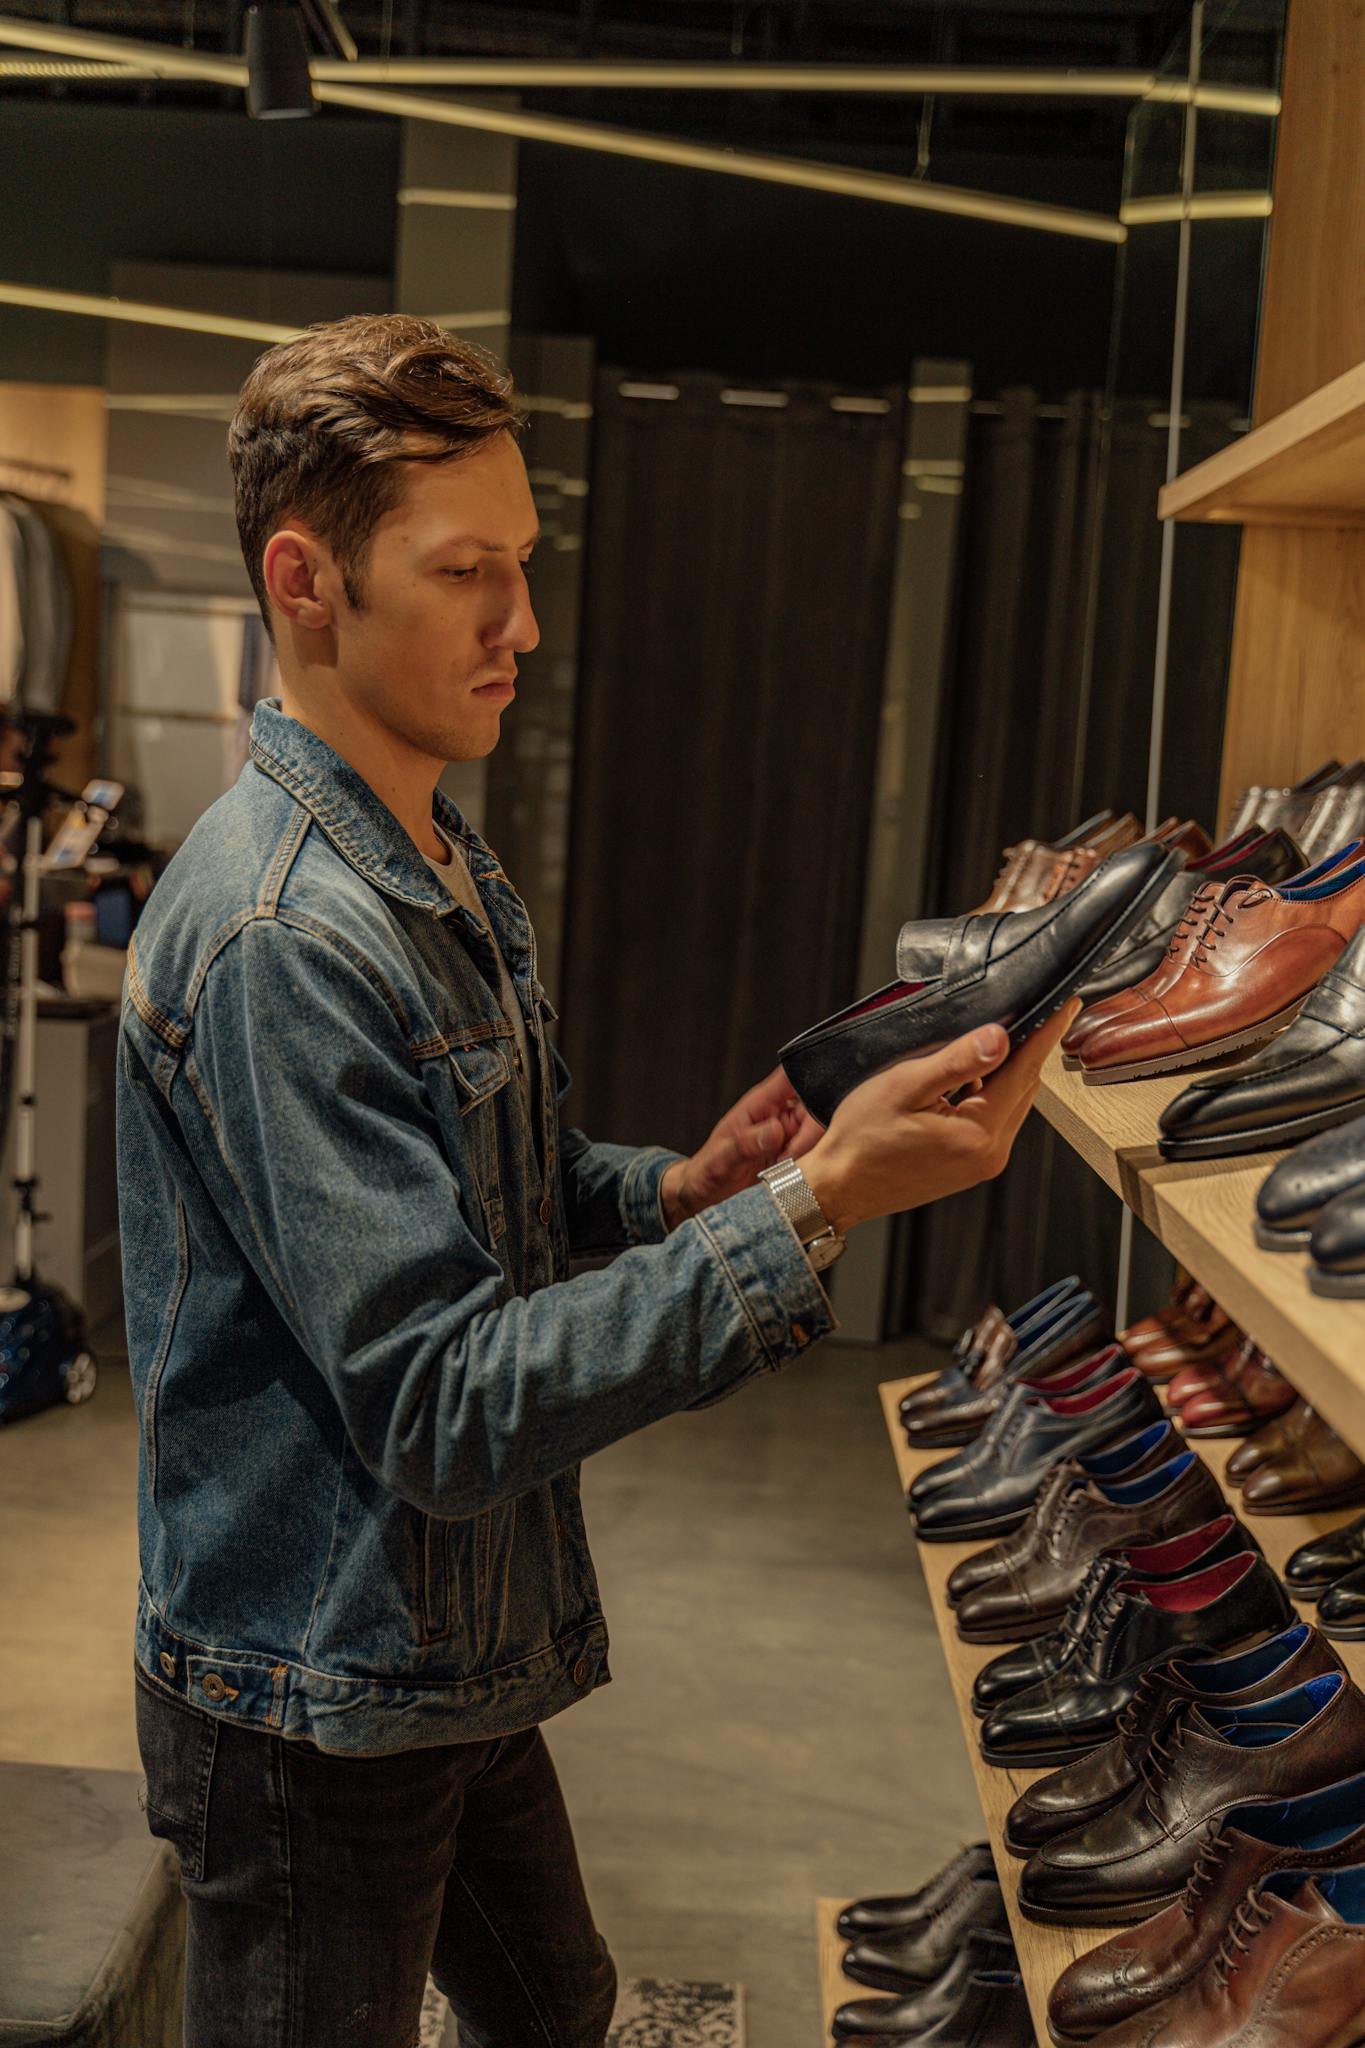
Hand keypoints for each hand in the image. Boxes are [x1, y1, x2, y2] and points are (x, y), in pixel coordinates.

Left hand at [660, 1065, 822, 1229]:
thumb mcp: (722, 1158)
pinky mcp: (791, 1150)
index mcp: (759, 1103)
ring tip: (783, 1165)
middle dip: (811, 1132)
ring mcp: (786, 1132)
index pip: (791, 1077)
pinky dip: (807, 1161)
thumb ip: (747, 1144)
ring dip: (809, 1149)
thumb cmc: (707, 1169)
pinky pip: (812, 1149)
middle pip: (814, 1106)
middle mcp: (777, 1113)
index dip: (810, 1078)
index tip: (816, 1101)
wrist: (705, 1191)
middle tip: (790, 1155)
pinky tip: (788, 1171)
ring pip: (817, 1129)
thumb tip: (774, 1130)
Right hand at [800, 1003, 1077, 1235]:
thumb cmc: (862, 1138)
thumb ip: (956, 1062)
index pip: (1024, 1072)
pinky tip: (970, 1076)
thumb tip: (1000, 1037)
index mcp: (977, 1135)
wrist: (839, 1186)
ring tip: (996, 1038)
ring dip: (1008, 1071)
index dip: (1047, 1033)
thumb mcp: (904, 1086)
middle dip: (1031, 1049)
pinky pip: (994, 1120)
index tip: (1067, 1004)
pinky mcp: (970, 1166)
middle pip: (1024, 1089)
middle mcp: (989, 1154)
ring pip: (1011, 1104)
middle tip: (1039, 1010)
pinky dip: (990, 1093)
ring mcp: (982, 1164)